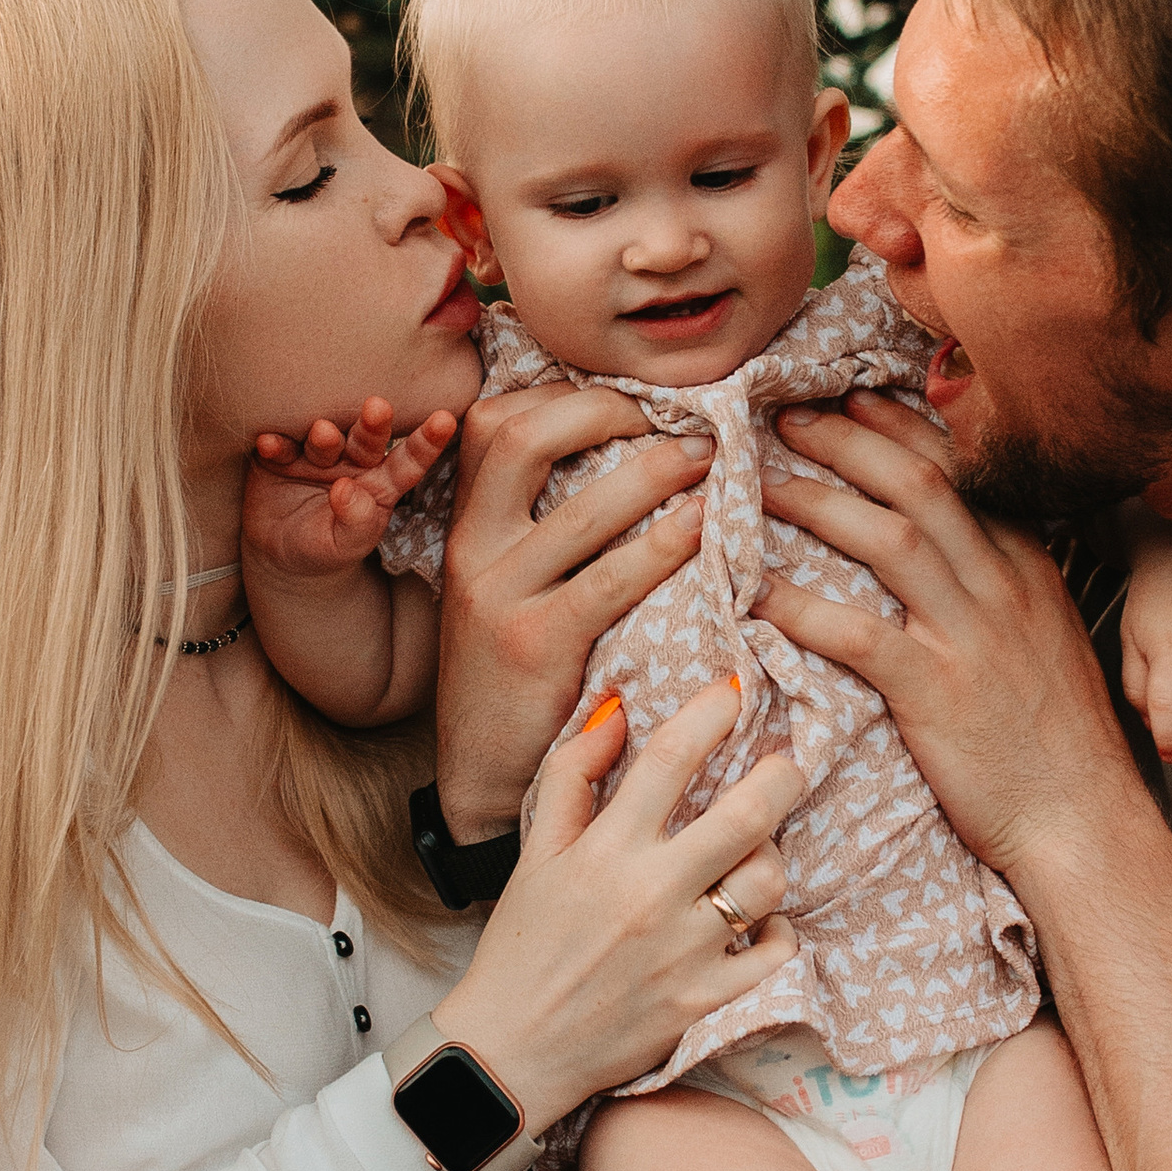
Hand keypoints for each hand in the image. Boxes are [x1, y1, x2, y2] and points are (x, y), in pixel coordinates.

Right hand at [246, 397, 459, 579]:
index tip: (445, 421)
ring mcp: (316, 456)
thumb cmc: (324, 549)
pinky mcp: (281, 456)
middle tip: (378, 409)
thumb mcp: (344, 545)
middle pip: (366, 440)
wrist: (279, 554)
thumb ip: (355, 522)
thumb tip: (346, 490)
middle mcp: (352, 462)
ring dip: (324, 436)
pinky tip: (269, 443)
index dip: (427, 442)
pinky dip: (275, 444)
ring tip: (322, 434)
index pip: (408, 462)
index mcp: (380, 483)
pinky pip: (279, 447)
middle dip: (373, 425)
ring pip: (324, 439)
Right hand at [432, 674, 803, 1126]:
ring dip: (771, 858)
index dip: (710, 712)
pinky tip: (761, 924)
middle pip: (747, 814)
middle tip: (785, 764)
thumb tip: (615, 709)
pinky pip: (775, 951)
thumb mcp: (535, 852)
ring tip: (754, 855)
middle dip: (780, 775)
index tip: (732, 691)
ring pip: (767, 880)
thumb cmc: (522, 945)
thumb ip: (572, 776)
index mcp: (606, 850)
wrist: (512, 1049)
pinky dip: (779, 932)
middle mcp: (650, 893)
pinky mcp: (703, 999)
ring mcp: (682, 949)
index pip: (670, 759)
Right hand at [434, 380, 713, 837]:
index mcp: (465, 528)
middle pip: (520, 439)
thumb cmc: (514, 676)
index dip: (562, 395)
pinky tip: (700, 531)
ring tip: (707, 458)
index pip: (490, 422)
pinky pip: (605, 581)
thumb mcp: (504, 590)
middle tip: (674, 419)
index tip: (629, 399)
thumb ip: (539, 530)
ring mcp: (498, 597)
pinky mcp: (534, 646)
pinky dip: (659, 548)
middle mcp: (472, 551)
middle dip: (603, 411)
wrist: (483, 775)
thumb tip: (627, 462)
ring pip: (577, 510)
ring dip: (652, 473)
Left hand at [755, 395, 1140, 886]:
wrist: (1084, 817)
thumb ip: (997, 583)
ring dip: (817, 503)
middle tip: (786, 419)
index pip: (960, 468)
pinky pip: (859, 635)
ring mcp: (971, 636)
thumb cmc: (1054, 737)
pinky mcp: (937, 694)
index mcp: (1027, 564)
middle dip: (846, 440)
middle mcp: (1001, 585)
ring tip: (759, 486)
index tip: (848, 397)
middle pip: (917, 483)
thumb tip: (939, 546)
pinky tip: (757, 594)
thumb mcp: (1042, 635)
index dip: (896, 426)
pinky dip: (802, 608)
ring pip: (889, 539)